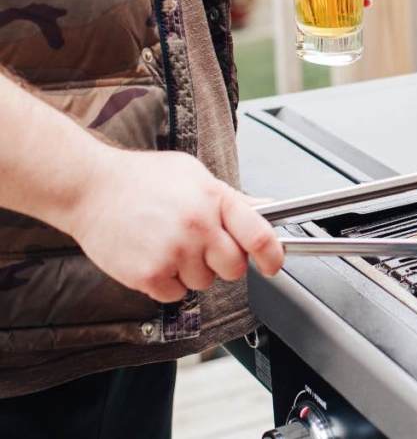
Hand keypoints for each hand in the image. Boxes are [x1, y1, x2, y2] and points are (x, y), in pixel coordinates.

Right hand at [67, 148, 283, 302]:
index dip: (273, 255)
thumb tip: (265, 209)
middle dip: (224, 262)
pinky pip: (176, 294)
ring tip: (169, 244)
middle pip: (234, 267)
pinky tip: (153, 256)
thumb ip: (230, 198)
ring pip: (204, 282)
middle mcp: (198, 226)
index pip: (259, 235)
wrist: (89, 188)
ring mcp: (174, 252)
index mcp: (214, 199)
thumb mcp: (194, 175)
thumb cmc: (141, 178)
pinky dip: (167, 283)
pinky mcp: (149, 274)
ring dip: (192, 271)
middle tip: (202, 246)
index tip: (273, 264)